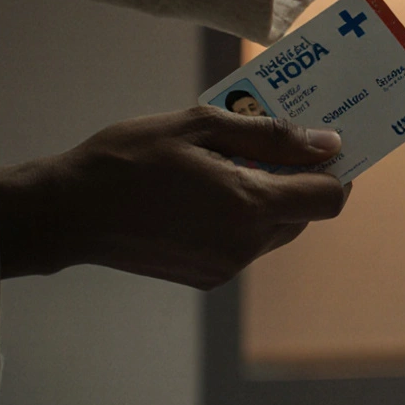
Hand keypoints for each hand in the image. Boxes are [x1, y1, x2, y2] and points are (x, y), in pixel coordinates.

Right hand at [0, 107, 350, 288]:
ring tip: (231, 163)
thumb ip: (271, 135)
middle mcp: (246, 245)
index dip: (337, 170)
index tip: (325, 144)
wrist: (67, 213)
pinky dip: (244, 217)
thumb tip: (327, 143)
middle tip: (274, 143)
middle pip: (305, 214)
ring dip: (271, 198)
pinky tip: (210, 190)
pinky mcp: (208, 276)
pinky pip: (248, 244)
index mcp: (249, 206)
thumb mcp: (200, 127)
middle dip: (300, 179)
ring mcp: (227, 266)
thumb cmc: (129, 159)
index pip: (329, 198)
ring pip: (278, 229)